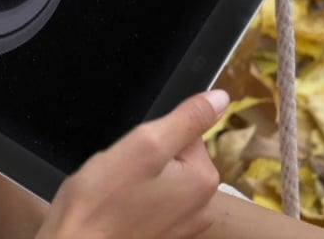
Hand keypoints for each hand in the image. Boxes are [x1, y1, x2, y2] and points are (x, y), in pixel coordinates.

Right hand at [37, 90, 230, 238]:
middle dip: (147, 157)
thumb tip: (221, 98)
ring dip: (141, 178)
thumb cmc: (103, 198)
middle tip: (121, 172)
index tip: (133, 154)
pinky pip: (155, 201)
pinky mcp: (165, 235)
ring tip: (118, 190)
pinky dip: (138, 198)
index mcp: (203, 179)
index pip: (186, 132)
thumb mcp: (143, 145)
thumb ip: (186, 119)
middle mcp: (204, 206)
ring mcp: (185, 225)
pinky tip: (120, 206)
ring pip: (164, 178)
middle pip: (177, 156)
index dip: (153, 135)